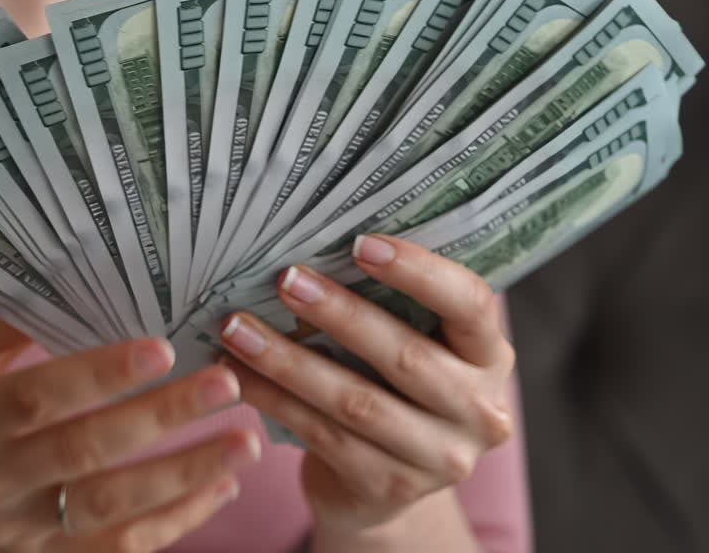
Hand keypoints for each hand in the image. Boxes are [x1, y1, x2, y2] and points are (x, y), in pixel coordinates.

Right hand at [0, 312, 258, 551]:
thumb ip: (0, 328)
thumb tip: (76, 276)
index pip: (37, 398)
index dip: (101, 374)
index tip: (164, 346)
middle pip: (85, 453)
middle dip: (164, 418)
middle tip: (229, 384)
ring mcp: (12, 534)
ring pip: (109, 511)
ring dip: (185, 476)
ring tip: (246, 441)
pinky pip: (113, 552)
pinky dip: (172, 525)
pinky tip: (217, 489)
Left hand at [217, 235, 515, 538]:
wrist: (383, 489)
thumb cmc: (390, 389)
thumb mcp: (413, 345)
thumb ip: (390, 304)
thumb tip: (313, 239)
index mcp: (490, 358)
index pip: (471, 305)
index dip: (419, 272)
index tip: (359, 243)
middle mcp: (480, 412)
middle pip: (406, 357)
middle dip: (338, 313)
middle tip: (284, 278)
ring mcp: (440, 459)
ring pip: (355, 401)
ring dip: (289, 360)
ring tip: (238, 328)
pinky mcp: (390, 488)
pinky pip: (322, 435)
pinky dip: (274, 400)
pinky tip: (238, 374)